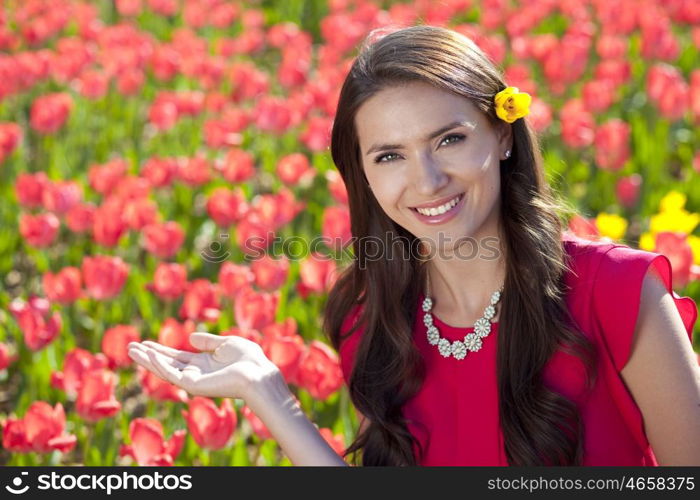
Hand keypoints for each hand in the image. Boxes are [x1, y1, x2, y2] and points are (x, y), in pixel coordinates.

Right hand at [127, 332, 280, 400]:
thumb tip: (190, 337)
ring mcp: (193, 380)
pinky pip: (171, 374)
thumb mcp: (225, 344)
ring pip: (164, 370)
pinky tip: (148, 354)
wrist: (256, 373)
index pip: (177, 357)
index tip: (145, 343)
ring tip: (131, 350)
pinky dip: (158, 364)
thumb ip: (207, 341)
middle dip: (148, 356)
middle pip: (166, 364)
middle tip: (130, 347)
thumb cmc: (248, 359)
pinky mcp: (193, 385)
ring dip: (147, 360)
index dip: (161, 350)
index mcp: (204, 364)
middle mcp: (196, 373)